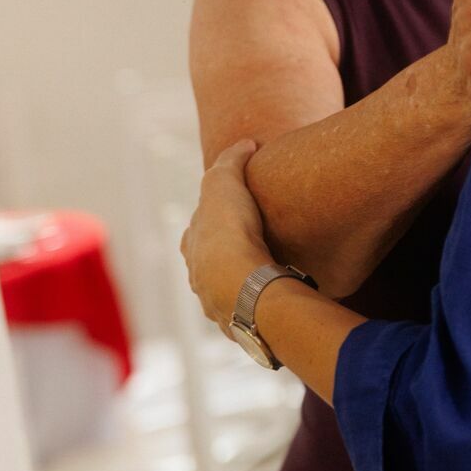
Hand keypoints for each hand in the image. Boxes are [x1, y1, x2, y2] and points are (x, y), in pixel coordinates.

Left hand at [181, 140, 270, 326]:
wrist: (243, 285)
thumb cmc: (229, 233)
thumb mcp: (225, 182)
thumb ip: (231, 160)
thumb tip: (244, 144)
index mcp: (192, 247)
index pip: (197, 231)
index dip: (213, 220)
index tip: (231, 215)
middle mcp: (199, 279)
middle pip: (211, 265)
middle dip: (227, 258)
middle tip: (254, 249)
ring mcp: (218, 306)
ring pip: (228, 293)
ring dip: (243, 286)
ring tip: (270, 278)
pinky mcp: (242, 325)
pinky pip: (251, 313)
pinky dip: (261, 306)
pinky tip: (277, 301)